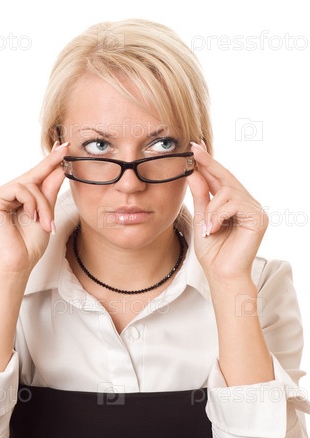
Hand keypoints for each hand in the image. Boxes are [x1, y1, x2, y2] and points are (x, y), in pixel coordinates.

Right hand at [0, 142, 68, 274]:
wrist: (17, 265)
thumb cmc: (29, 246)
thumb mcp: (46, 215)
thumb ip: (50, 191)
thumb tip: (60, 168)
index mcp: (14, 198)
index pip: (34, 176)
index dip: (49, 162)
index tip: (64, 146)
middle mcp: (3, 194)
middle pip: (32, 178)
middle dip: (49, 191)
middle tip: (67, 158)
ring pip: (29, 184)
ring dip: (43, 204)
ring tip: (45, 223)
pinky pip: (20, 189)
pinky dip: (32, 203)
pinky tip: (32, 217)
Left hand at [188, 142, 267, 285]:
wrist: (221, 275)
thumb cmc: (212, 252)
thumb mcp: (202, 218)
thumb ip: (201, 196)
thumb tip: (193, 171)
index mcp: (235, 204)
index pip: (221, 179)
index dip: (208, 163)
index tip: (195, 147)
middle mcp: (248, 204)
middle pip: (227, 178)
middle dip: (209, 165)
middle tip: (194, 151)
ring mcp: (255, 210)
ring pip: (228, 192)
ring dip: (211, 209)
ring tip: (207, 228)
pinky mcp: (258, 218)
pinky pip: (234, 204)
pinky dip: (218, 215)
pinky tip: (213, 230)